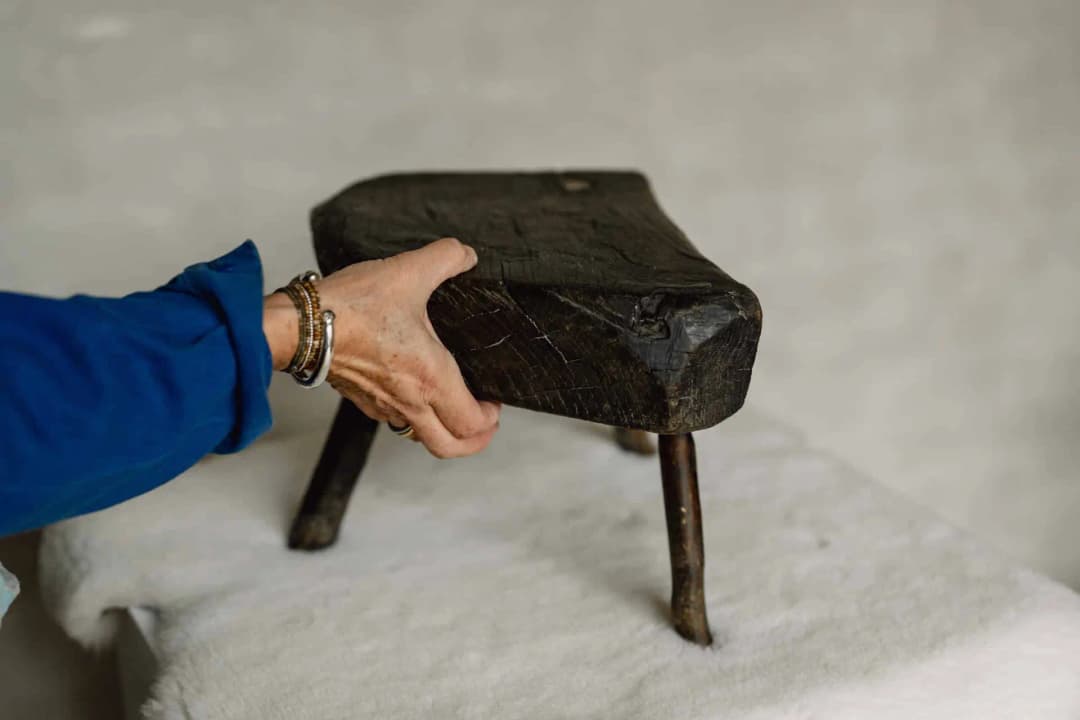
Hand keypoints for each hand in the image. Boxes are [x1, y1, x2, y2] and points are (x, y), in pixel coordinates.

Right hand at [264, 238, 500, 457]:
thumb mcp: (408, 272)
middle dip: (472, 441)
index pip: (470, 424)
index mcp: (430, 378)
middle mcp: (409, 401)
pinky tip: (413, 390)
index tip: (494, 402)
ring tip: (450, 405)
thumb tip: (465, 254)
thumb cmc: (350, 308)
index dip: (489, 420)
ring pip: (419, 436)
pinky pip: (394, 420)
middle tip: (481, 422)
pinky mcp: (361, 400)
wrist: (298, 325)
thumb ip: (445, 258)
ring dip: (441, 428)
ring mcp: (382, 405)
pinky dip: (412, 416)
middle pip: (448, 447)